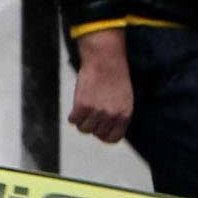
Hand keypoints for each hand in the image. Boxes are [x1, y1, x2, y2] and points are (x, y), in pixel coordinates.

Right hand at [68, 29, 133, 144]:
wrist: (105, 59)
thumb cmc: (115, 77)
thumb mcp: (125, 98)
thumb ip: (118, 115)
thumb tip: (106, 131)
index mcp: (124, 115)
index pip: (113, 139)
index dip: (104, 135)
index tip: (99, 129)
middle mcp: (111, 116)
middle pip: (96, 133)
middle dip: (92, 124)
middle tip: (90, 112)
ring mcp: (97, 111)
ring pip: (83, 128)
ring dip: (81, 120)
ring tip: (83, 108)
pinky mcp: (82, 105)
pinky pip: (73, 120)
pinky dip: (72, 115)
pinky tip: (76, 106)